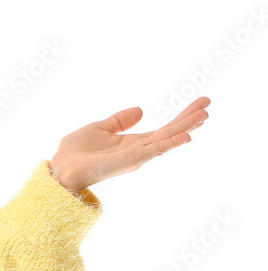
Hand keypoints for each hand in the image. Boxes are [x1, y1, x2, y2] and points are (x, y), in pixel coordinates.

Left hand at [48, 96, 209, 192]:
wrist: (61, 167)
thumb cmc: (75, 152)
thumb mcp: (100, 127)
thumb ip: (120, 120)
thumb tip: (141, 109)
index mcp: (133, 142)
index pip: (163, 129)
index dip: (181, 117)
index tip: (199, 104)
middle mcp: (139, 150)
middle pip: (170, 132)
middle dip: (189, 118)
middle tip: (208, 103)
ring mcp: (137, 156)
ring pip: (166, 138)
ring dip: (186, 126)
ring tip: (204, 114)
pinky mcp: (130, 160)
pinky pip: (154, 150)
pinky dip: (170, 143)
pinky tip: (186, 135)